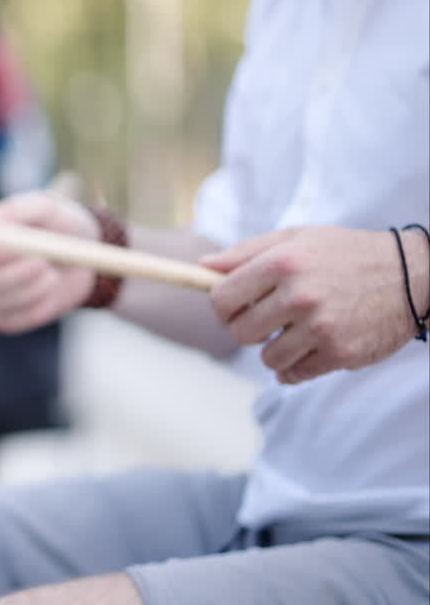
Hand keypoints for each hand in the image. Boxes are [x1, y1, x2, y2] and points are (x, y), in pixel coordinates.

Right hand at [0, 191, 98, 332]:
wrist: (85, 257)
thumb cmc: (59, 225)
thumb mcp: (46, 207)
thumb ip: (16, 209)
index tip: (14, 246)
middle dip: (14, 273)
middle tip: (43, 261)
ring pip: (0, 301)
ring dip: (33, 288)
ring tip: (52, 273)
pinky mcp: (4, 319)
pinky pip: (16, 320)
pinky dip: (39, 306)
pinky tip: (49, 291)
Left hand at [201, 226, 423, 384]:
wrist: (414, 275)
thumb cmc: (347, 253)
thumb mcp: (297, 238)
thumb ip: (246, 252)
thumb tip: (204, 267)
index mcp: (283, 262)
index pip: (222, 299)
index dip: (224, 306)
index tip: (237, 306)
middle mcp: (300, 295)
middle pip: (241, 333)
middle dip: (250, 328)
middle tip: (271, 318)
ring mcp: (322, 328)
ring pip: (266, 358)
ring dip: (275, 349)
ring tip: (296, 330)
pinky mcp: (341, 354)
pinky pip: (293, 374)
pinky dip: (295, 366)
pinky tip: (310, 348)